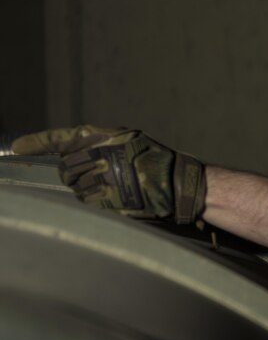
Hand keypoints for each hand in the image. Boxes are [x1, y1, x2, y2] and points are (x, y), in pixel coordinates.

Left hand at [12, 125, 205, 223]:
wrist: (177, 183)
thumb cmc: (154, 160)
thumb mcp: (127, 140)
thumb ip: (99, 143)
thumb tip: (70, 152)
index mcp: (102, 137)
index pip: (60, 138)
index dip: (37, 142)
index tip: (18, 146)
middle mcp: (98, 155)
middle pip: (66, 169)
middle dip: (76, 175)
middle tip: (98, 176)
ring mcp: (101, 178)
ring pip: (76, 188)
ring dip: (89, 190)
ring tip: (114, 187)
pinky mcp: (105, 199)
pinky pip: (88, 202)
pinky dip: (98, 202)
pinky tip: (116, 198)